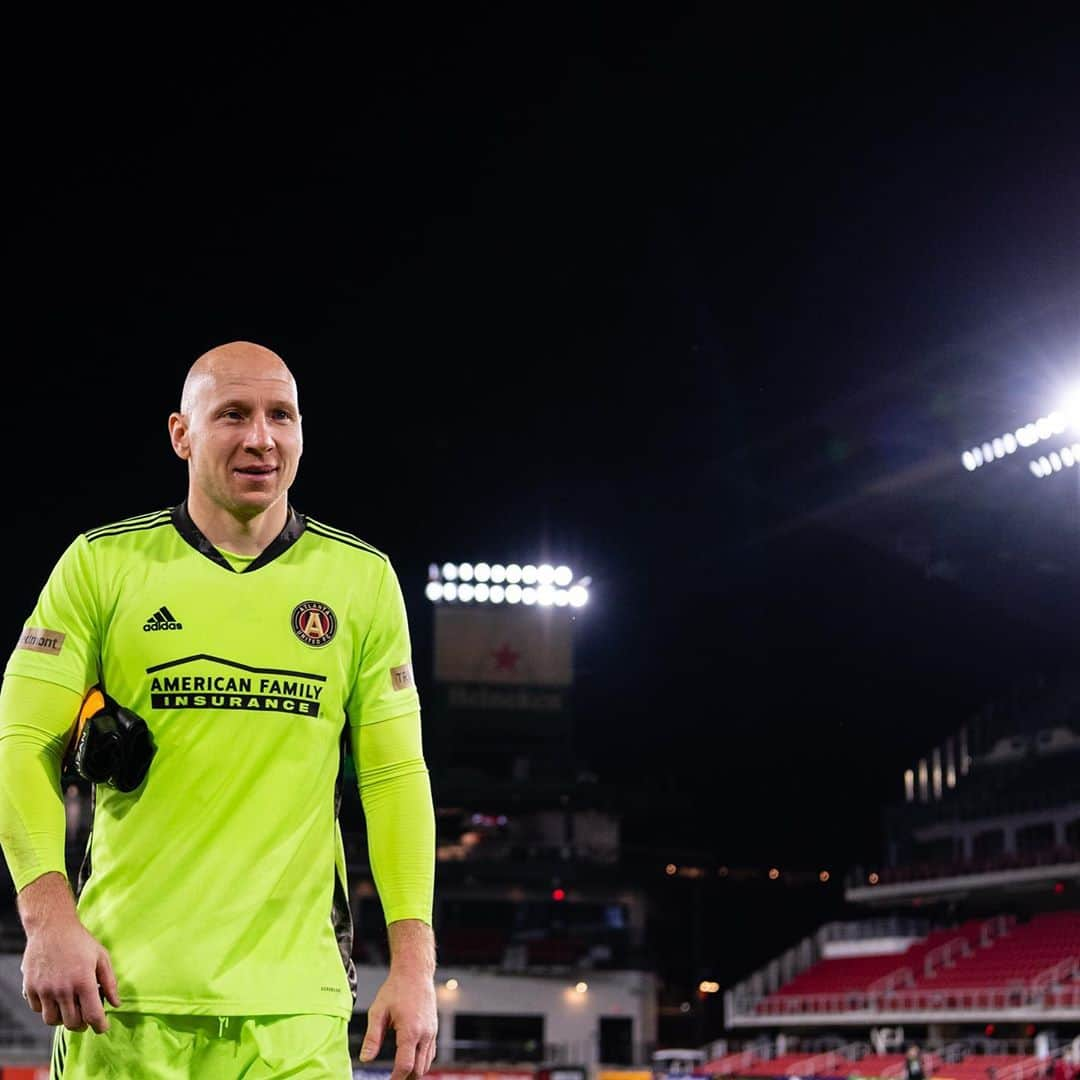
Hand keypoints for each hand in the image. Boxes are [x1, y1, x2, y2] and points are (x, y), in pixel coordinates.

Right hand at [21, 915, 120, 1032]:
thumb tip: (116, 1004)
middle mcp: (62, 989)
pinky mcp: (31, 988)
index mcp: (83, 981)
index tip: (103, 1028)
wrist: (52, 927)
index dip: (100, 1026)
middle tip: (87, 1018)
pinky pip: (38, 1010)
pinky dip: (48, 1009)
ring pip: (53, 1020)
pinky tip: (56, 999)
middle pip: (72, 1022)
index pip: (92, 1015)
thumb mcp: (102, 957)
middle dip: (82, 1024)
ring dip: (64, 1019)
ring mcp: (45, 990)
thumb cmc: (80, 941)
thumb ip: (110, 982)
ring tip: (71, 1009)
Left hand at [359, 968, 437, 1079]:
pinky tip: (411, 1060)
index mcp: (410, 1031)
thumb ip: (372, 1037)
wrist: (415, 971)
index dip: (396, 1079)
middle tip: (393, 1079)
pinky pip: (431, 1052)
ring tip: (400, 1074)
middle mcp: (425, 1034)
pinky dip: (422, 1061)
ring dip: (415, 1071)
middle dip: (406, 1078)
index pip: (405, 1066)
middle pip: (419, 1069)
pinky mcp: (434, 1028)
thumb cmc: (396, 988)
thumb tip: (365, 1059)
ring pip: (427, 1063)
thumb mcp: (378, 1011)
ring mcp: (432, 1031)